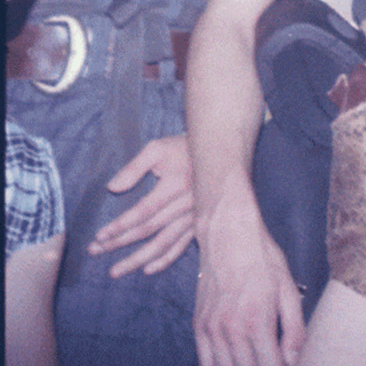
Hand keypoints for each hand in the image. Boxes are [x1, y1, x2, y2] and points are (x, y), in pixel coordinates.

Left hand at [88, 135, 194, 277]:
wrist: (216, 153)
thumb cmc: (182, 148)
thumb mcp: (157, 149)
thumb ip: (134, 168)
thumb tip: (112, 188)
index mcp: (175, 185)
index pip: (143, 211)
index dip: (120, 225)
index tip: (99, 236)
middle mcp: (186, 204)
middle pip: (149, 229)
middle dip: (120, 242)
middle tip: (95, 251)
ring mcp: (194, 217)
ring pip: (163, 243)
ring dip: (138, 259)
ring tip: (115, 271)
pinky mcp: (199, 223)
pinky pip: (181, 246)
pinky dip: (165, 260)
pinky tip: (148, 269)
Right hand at [195, 195, 304, 365]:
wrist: (228, 233)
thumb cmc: (261, 258)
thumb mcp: (287, 288)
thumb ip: (294, 328)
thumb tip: (293, 361)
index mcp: (257, 321)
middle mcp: (232, 329)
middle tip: (271, 360)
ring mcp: (212, 329)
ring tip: (256, 360)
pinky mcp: (199, 325)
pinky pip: (205, 362)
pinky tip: (233, 362)